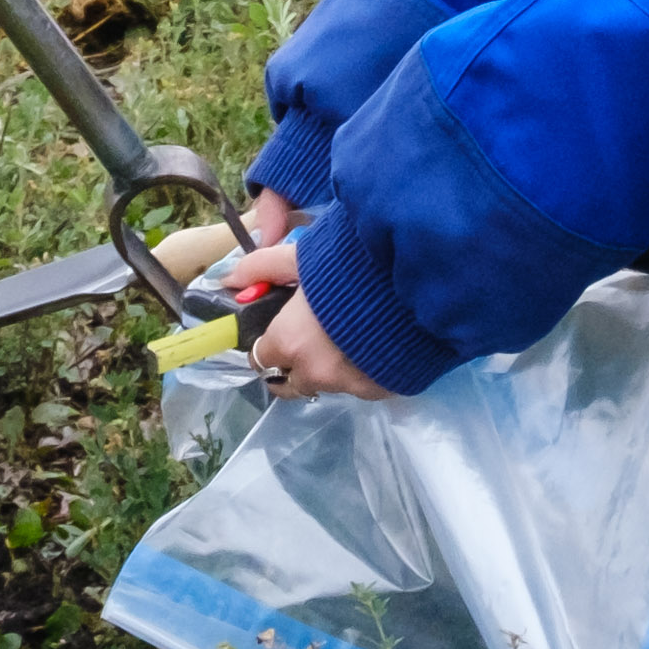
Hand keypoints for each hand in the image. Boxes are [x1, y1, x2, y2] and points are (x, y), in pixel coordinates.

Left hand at [220, 215, 395, 402]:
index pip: (259, 358)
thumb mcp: (304, 256)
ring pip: (325, 384)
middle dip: (291, 368)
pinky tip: (375, 345)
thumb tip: (228, 279)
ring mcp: (348, 387)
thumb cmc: (354, 264)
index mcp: (288, 342)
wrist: (420, 279)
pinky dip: (360, 371)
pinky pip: (359, 386)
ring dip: (328, 368)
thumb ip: (262, 268)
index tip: (280, 330)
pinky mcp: (381, 391)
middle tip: (310, 340)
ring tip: (350, 336)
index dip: (267, 343)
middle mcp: (314, 373)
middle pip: (288, 385)